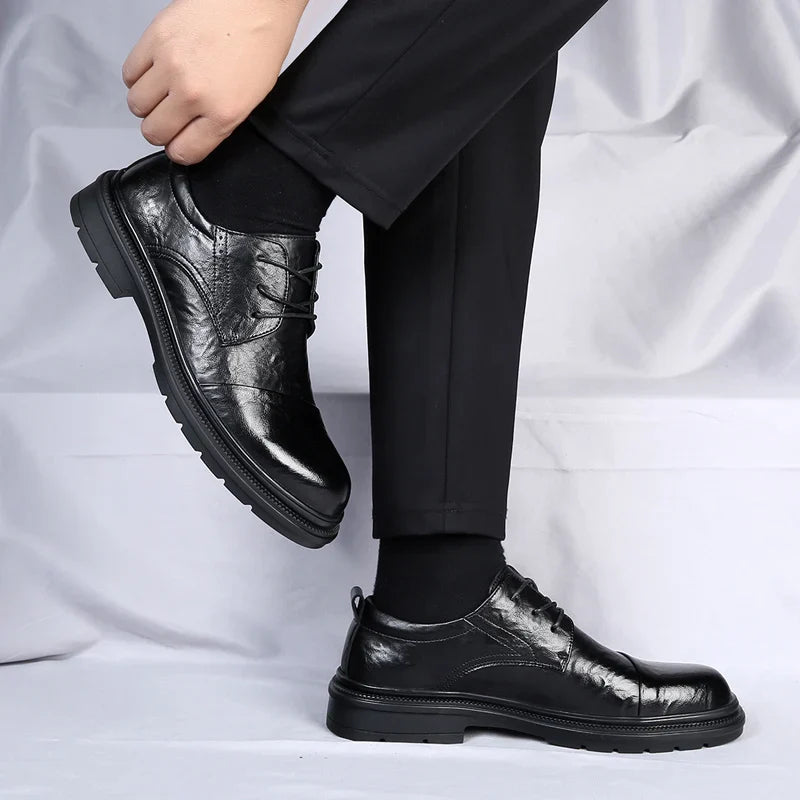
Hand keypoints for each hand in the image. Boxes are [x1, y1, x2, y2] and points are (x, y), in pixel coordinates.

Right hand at [123, 0, 307, 163]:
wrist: (254, 2)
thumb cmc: (258, 46)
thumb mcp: (250, 100)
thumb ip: (219, 123)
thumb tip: (192, 136)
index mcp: (223, 114)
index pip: (183, 152)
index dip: (178, 150)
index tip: (179, 142)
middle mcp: (194, 94)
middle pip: (154, 132)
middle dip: (159, 130)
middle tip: (168, 118)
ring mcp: (171, 66)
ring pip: (136, 105)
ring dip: (146, 104)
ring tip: (162, 93)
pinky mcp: (155, 39)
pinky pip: (129, 73)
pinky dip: (137, 78)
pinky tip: (153, 73)